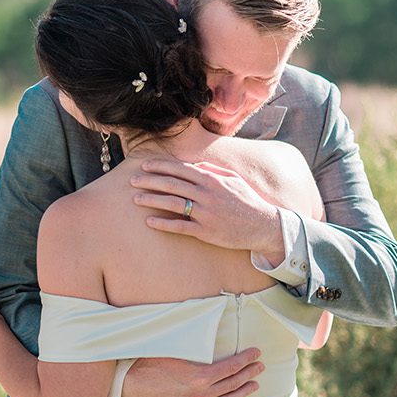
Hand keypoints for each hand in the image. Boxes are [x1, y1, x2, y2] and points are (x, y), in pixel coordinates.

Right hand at [121, 350, 264, 396]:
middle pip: (233, 383)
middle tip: (259, 367)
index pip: (231, 367)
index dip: (245, 360)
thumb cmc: (149, 367)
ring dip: (243, 392)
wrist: (132, 389)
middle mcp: (202, 394)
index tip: (255, 354)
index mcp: (200, 376)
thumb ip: (194, 349)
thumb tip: (207, 336)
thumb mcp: (173, 352)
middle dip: (249, 373)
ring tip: (253, 384)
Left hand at [131, 159, 284, 258]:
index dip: (160, 166)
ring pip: (173, 203)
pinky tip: (149, 221)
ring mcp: (206, 213)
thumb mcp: (232, 180)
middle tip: (132, 180)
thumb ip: (211, 170)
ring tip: (135, 199)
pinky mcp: (206, 231)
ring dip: (152, 199)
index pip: (180, 169)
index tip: (144, 165)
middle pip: (172, 184)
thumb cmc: (246, 200)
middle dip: (150, 181)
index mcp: (212, 179)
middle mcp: (207, 194)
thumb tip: (192, 165)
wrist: (263, 225)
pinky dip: (164, 223)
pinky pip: (180, 226)